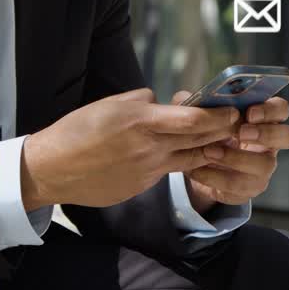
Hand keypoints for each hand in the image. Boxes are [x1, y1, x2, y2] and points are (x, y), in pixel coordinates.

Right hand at [21, 88, 239, 210]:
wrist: (52, 170)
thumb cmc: (76, 130)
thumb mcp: (109, 104)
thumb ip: (141, 103)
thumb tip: (160, 104)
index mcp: (140, 121)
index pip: (193, 119)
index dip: (218, 115)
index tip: (232, 110)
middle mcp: (149, 148)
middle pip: (198, 140)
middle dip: (221, 131)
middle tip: (236, 123)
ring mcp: (146, 171)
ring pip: (188, 159)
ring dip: (205, 149)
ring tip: (218, 140)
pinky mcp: (140, 186)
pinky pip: (165, 171)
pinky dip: (174, 161)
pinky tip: (177, 154)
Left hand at [170, 93, 288, 213]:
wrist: (197, 165)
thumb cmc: (205, 132)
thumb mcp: (199, 114)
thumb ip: (195, 104)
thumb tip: (185, 98)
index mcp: (262, 118)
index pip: (281, 109)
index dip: (271, 109)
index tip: (249, 112)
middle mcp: (269, 143)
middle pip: (287, 136)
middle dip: (266, 133)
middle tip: (241, 133)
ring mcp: (262, 168)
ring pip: (265, 165)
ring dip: (236, 158)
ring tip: (209, 151)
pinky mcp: (248, 189)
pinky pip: (239, 187)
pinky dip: (216, 177)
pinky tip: (198, 170)